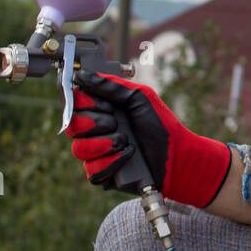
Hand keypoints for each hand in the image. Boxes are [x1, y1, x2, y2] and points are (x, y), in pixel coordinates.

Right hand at [66, 71, 232, 207]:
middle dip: (95, 123)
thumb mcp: (140, 97)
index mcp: (102, 111)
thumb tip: (84, 75)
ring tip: (125, 141)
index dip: (85, 104)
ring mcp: (98, 154)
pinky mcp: (104, 175)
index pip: (75, 105)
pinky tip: (128, 156)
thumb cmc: (161, 125)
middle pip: (72, 127)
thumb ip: (113, 85)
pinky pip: (92, 171)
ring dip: (103, 144)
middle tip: (115, 123)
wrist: (178, 155)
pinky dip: (112, 162)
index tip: (106, 106)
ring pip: (79, 150)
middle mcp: (96, 132)